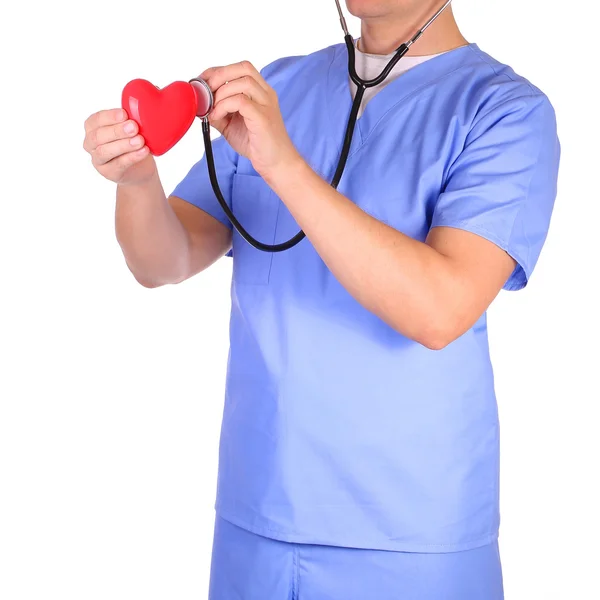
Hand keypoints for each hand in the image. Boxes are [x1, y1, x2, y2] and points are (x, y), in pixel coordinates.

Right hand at [83, 109, 155, 185]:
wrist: (140, 169)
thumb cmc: (133, 142)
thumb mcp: (131, 128)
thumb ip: (130, 118)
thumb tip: (142, 103)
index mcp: (93, 127)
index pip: (96, 120)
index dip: (109, 116)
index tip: (125, 113)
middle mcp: (91, 143)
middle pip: (98, 136)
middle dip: (117, 131)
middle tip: (134, 127)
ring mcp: (98, 159)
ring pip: (105, 151)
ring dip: (124, 145)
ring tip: (140, 140)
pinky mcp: (108, 173)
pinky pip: (118, 164)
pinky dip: (132, 157)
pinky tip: (143, 151)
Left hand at [200, 61, 302, 180]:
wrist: (276, 163)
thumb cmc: (257, 145)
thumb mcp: (231, 125)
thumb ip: (218, 112)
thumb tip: (201, 105)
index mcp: (260, 92)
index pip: (240, 69)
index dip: (218, 71)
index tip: (202, 82)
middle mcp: (265, 94)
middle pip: (243, 68)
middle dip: (219, 75)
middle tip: (205, 91)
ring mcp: (266, 104)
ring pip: (243, 82)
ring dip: (221, 92)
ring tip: (212, 108)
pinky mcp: (263, 117)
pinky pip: (241, 101)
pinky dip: (224, 106)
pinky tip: (217, 117)